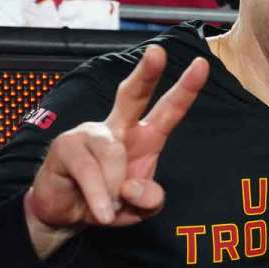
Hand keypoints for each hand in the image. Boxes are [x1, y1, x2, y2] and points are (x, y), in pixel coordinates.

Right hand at [23, 47, 207, 259]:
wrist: (68, 214)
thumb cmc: (109, 201)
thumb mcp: (140, 209)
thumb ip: (150, 200)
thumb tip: (133, 186)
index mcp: (145, 137)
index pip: (169, 110)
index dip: (186, 89)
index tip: (202, 65)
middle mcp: (119, 128)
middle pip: (133, 95)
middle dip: (146, 73)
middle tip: (158, 52)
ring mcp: (91, 134)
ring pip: (113, 154)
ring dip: (114, 189)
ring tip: (110, 208)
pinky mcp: (66, 146)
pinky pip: (89, 171)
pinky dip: (98, 196)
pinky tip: (100, 210)